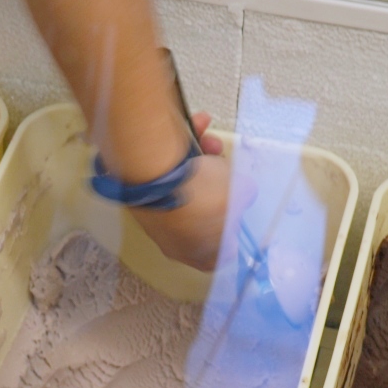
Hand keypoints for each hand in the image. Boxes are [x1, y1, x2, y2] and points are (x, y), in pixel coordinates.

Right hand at [129, 112, 253, 272]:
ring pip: (186, 187)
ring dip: (201, 162)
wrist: (151, 171)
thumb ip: (245, 195)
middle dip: (217, 186)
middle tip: (224, 169)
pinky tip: (191, 131)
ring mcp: (155, 214)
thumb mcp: (239, 194)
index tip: (238, 213)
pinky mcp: (142, 191)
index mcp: (195, 252)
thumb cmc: (198, 193)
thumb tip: (241, 191)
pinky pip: (167, 173)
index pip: (218, 256)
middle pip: (203, 213)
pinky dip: (179, 154)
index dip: (232, 234)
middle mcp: (171, 237)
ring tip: (208, 142)